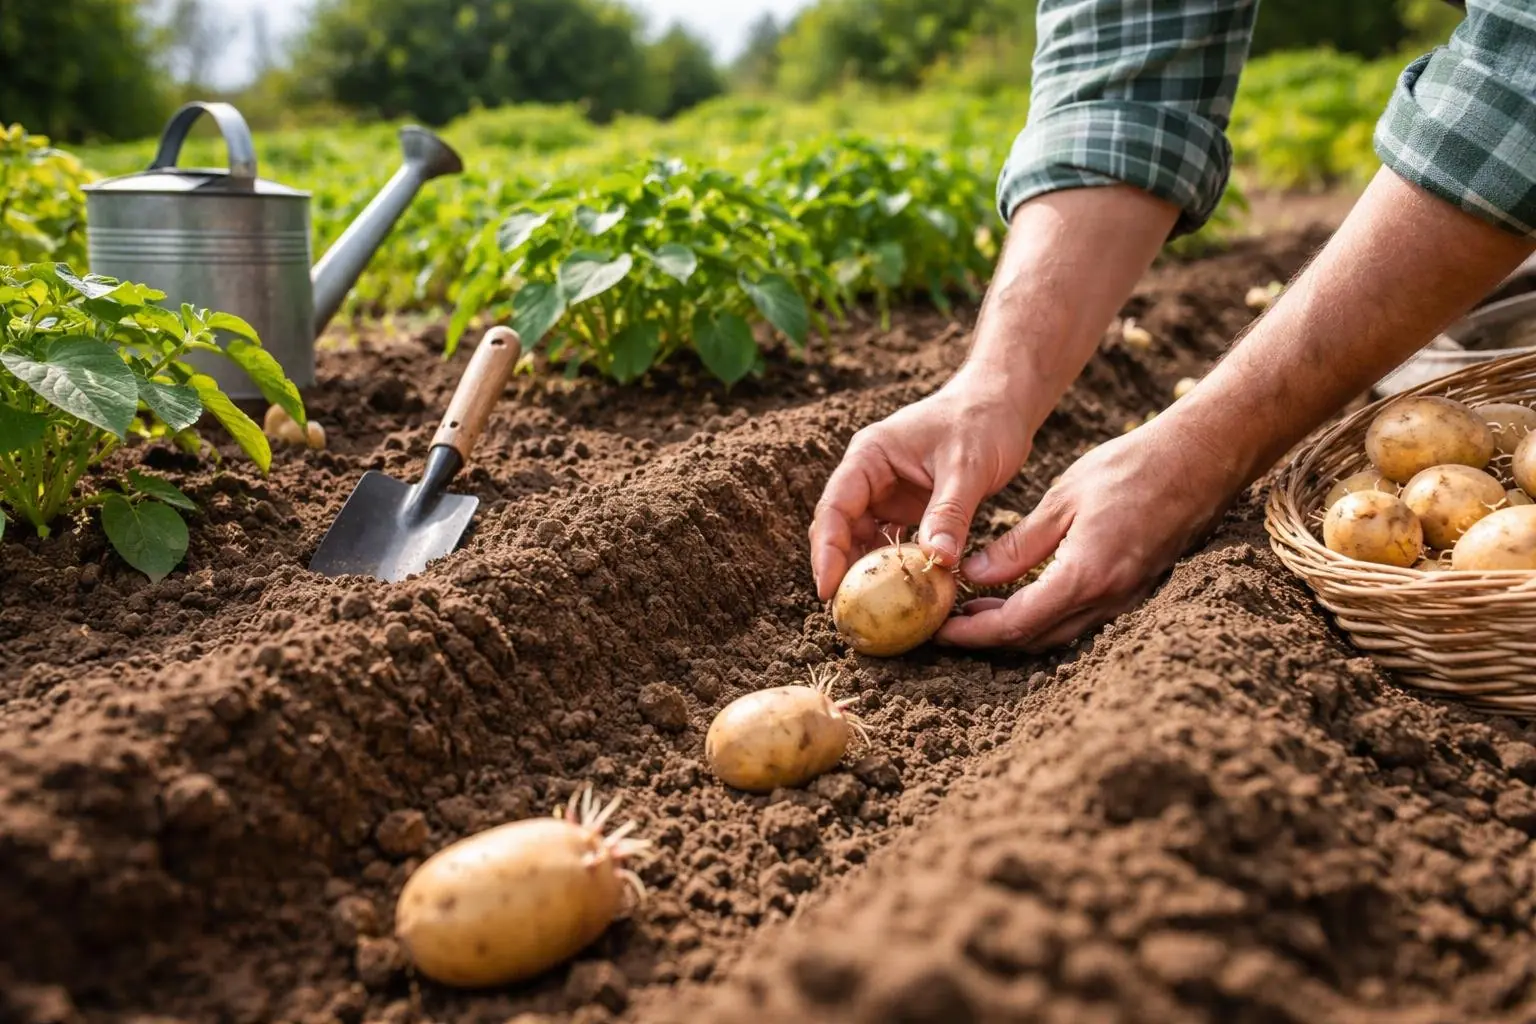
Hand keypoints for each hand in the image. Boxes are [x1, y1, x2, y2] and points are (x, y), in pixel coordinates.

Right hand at [809, 368, 1033, 600]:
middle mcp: (870, 477)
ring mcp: (887, 495)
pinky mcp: (908, 510)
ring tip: (870, 613)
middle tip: (846, 613)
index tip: (828, 588)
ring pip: (864, 541)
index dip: (827, 550)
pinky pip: (892, 545)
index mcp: (869, 456)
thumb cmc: (981, 421)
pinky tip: (903, 595)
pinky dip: (895, 569)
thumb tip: (937, 561)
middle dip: (840, 569)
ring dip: (867, 574)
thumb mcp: (966, 467)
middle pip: (841, 529)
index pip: (835, 507)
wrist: (1002, 405)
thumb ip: (949, 513)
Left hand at [938, 415, 1244, 650]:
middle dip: (987, 639)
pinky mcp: (1133, 591)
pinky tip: (1018, 597)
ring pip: (1058, 634)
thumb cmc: (1132, 468)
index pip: (1017, 623)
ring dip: (1014, 630)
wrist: (1201, 460)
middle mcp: (1107, 599)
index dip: (974, 633)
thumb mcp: (1064, 500)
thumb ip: (1020, 545)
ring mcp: (1125, 600)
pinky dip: (1043, 617)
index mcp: (1086, 575)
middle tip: (946, 624)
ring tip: (974, 612)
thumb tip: (976, 576)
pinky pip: (1079, 619)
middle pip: (1035, 639)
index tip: (940, 631)